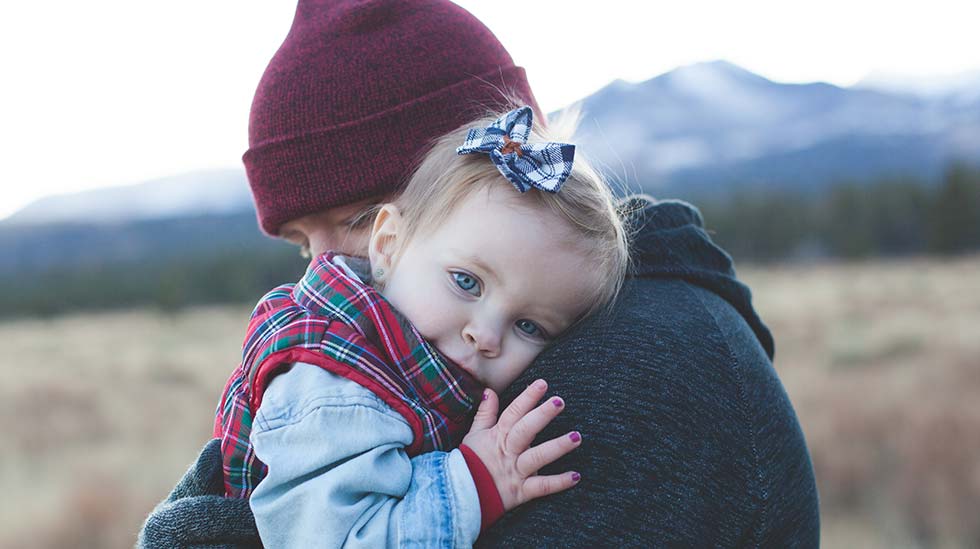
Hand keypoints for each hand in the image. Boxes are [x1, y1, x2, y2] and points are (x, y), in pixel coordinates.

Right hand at [461, 379, 581, 510]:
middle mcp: (508, 452)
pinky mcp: (521, 491)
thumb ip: (485, 413)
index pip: (513, 413)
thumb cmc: (470, 462)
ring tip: (576, 437)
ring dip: (557, 447)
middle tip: (559, 401)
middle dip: (542, 415)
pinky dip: (559, 482)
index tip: (542, 384)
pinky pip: (542, 486)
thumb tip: (490, 391)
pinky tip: (576, 476)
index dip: (527, 398)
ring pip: (538, 457)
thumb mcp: (474, 435)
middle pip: (526, 430)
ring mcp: (515, 471)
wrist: (462, 495)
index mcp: (498, 436)